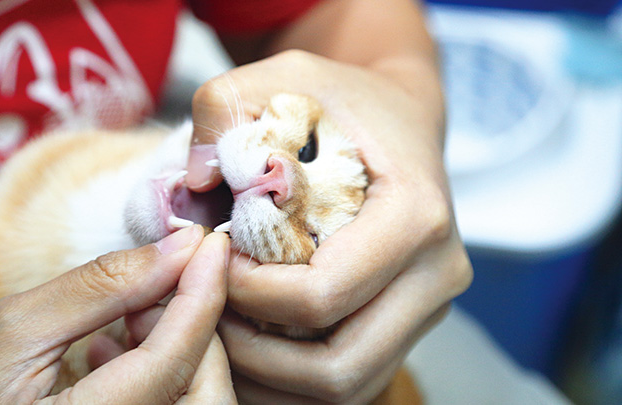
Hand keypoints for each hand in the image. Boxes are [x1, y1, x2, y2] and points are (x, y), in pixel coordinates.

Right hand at [0, 226, 236, 403]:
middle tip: (161, 281)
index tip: (209, 244)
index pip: (173, 363)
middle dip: (193, 327)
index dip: (201, 296)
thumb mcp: (14, 327)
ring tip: (130, 311)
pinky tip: (117, 341)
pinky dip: (159, 367)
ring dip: (178, 345)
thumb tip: (181, 246)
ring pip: (189, 397)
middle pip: (199, 391)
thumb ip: (104, 287)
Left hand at [186, 50, 472, 402]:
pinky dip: (292, 380)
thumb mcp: (284, 75)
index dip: (250, 294)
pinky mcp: (410, 325)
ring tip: (222, 334)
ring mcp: (428, 307)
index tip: (212, 260)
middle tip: (206, 314)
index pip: (323, 295)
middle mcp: (437, 274)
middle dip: (256, 354)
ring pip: (347, 387)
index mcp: (415, 217)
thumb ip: (227, 106)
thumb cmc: (344, 101)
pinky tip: (251, 344)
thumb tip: (196, 184)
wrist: (399, 119)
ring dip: (272, 376)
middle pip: (341, 365)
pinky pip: (351, 382)